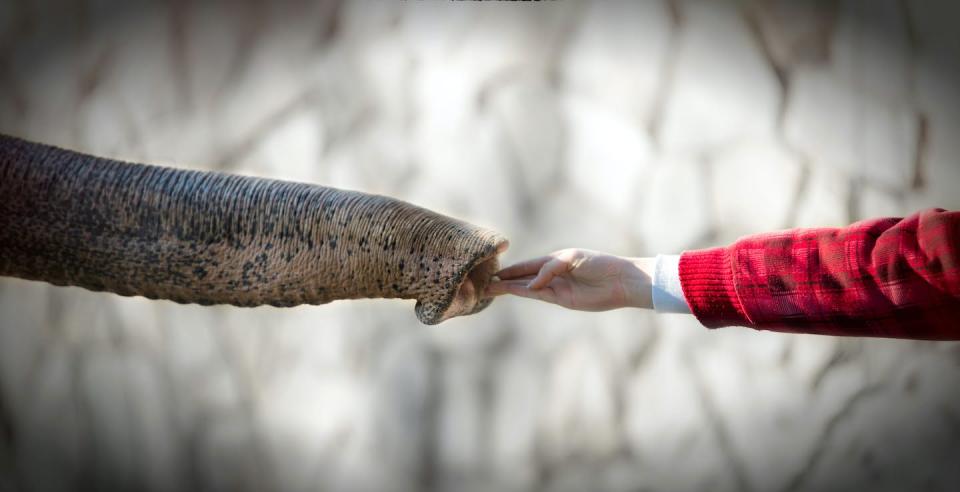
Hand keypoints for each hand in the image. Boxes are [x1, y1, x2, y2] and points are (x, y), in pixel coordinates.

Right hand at [485, 248, 653, 310]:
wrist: (620, 281)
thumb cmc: (600, 264)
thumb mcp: (573, 258)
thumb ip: (550, 268)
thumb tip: (533, 285)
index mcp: (555, 260)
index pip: (527, 265)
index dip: (511, 269)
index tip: (493, 271)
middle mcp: (553, 274)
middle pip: (523, 278)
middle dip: (505, 280)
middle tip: (484, 283)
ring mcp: (556, 288)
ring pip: (527, 288)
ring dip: (509, 289)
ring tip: (490, 290)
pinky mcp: (562, 300)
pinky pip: (538, 295)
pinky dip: (525, 293)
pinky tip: (511, 292)